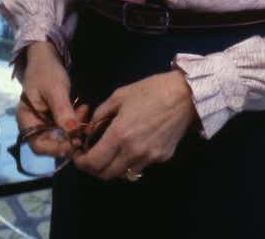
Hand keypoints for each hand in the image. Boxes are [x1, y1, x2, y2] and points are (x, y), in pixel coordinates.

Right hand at [17, 41, 87, 156]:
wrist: (46, 58)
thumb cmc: (45, 71)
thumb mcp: (54, 89)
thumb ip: (62, 110)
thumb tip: (72, 131)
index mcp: (27, 120)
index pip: (38, 146)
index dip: (55, 149)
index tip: (73, 142)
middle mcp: (35, 126)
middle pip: (52, 144)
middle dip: (70, 139)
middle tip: (84, 128)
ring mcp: (46, 123)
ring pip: (62, 137)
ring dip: (76, 129)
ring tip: (85, 111)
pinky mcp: (56, 118)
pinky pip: (67, 127)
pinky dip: (76, 122)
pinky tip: (84, 109)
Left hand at [72, 71, 196, 181]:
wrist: (185, 95)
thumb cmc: (151, 90)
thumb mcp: (119, 95)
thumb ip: (100, 115)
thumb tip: (89, 131)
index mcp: (120, 134)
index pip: (94, 162)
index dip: (82, 163)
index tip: (79, 157)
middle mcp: (133, 151)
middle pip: (106, 175)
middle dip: (94, 169)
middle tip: (92, 157)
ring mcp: (149, 157)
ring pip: (123, 174)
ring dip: (113, 167)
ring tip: (113, 152)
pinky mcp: (162, 158)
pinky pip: (140, 166)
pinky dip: (131, 161)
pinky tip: (134, 146)